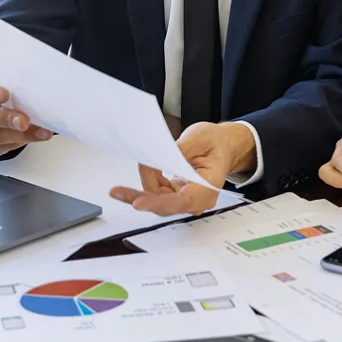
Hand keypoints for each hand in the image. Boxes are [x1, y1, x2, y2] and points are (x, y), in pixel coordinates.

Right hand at [0, 73, 51, 155]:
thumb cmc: (4, 88)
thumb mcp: (6, 79)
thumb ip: (13, 81)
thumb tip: (34, 86)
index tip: (4, 94)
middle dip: (7, 120)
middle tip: (24, 121)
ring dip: (19, 135)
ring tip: (40, 132)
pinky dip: (19, 143)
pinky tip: (33, 137)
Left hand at [109, 121, 254, 216]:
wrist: (223, 145)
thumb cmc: (216, 142)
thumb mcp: (200, 136)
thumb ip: (178, 150)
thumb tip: (156, 158)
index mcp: (208, 187)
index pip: (181, 201)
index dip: (158, 203)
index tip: (138, 202)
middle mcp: (197, 199)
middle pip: (164, 205)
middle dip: (139, 196)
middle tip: (117, 191)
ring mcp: (186, 199)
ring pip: (157, 201)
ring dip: (142, 188)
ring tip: (134, 172)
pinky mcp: (177, 195)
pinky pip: (157, 194)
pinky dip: (148, 182)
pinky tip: (145, 169)